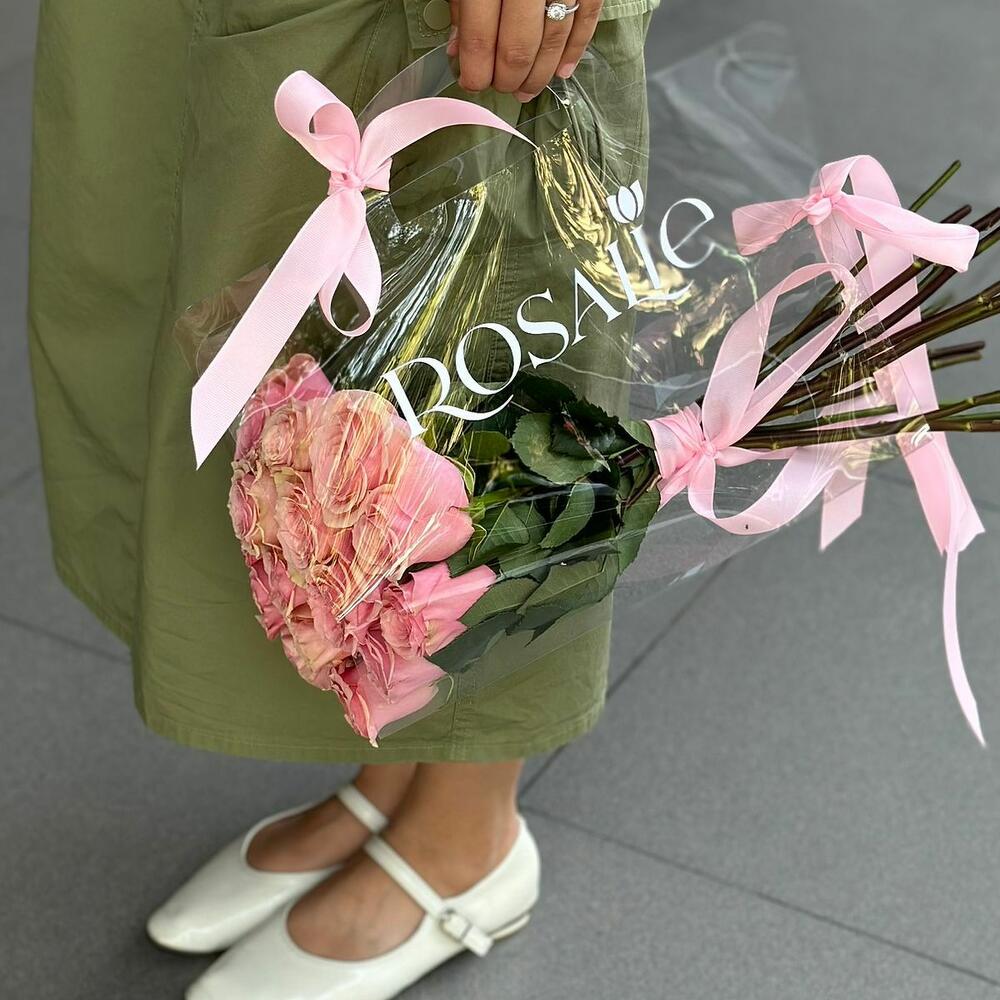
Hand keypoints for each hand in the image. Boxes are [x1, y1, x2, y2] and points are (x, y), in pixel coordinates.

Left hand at [447, 0, 602, 101]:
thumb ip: (463, 4)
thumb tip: (459, 48)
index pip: (481, 39)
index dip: (475, 71)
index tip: (472, 83)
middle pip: (518, 49)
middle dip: (506, 78)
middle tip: (500, 87)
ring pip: (553, 41)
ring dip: (538, 74)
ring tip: (525, 89)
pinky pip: (587, 21)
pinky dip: (575, 51)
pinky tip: (561, 72)